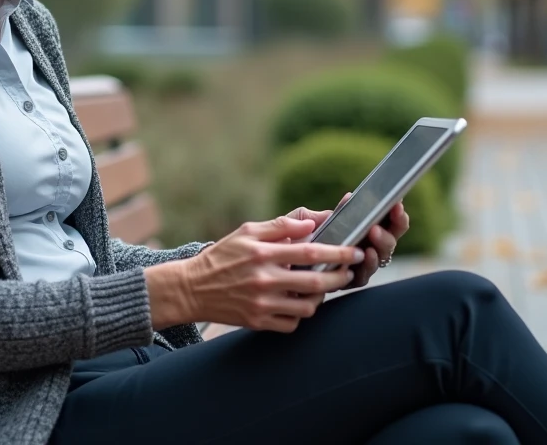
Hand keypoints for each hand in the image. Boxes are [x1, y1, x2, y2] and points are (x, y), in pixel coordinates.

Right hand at [148, 216, 365, 332]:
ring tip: (321, 287)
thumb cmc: (222, 256)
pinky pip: (291, 324)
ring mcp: (261, 304)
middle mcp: (263, 279)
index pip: (310, 251)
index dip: (338, 251)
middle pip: (315, 281)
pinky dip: (300, 315)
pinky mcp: (257, 322)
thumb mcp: (247, 232)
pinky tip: (298, 303)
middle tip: (349, 272)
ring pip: (307, 307)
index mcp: (263, 253)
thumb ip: (281, 226)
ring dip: (320, 297)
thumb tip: (312, 222)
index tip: (354, 251)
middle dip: (339, 277)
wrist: (191, 289)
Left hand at [285, 196, 409, 289]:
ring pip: (380, 258)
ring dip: (381, 244)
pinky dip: (366, 265)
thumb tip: (345, 202)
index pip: (384, 222)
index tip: (397, 203)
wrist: (267, 269)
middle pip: (388, 241)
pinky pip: (362, 276)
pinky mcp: (345, 283)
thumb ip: (319, 210)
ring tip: (375, 232)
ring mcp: (354, 268)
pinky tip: (366, 253)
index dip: (394, 215)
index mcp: (355, 231)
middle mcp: (359, 250)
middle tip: (389, 214)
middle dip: (393, 228)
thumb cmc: (284, 243)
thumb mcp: (297, 221)